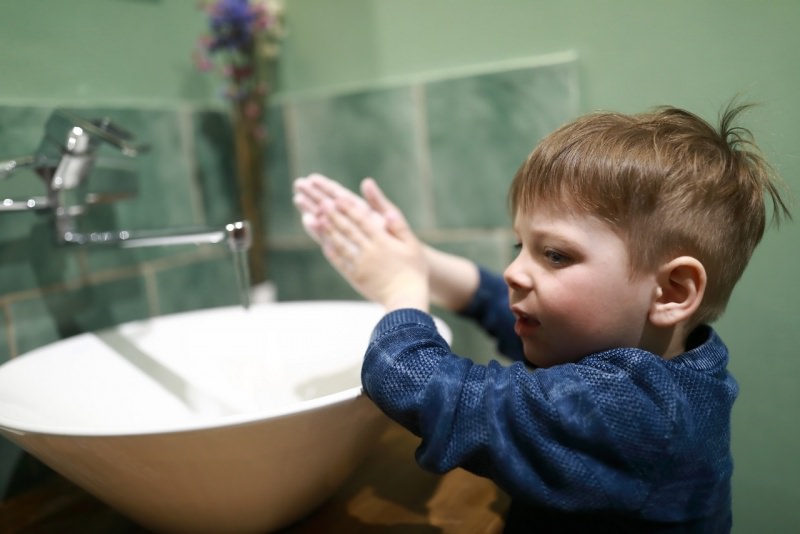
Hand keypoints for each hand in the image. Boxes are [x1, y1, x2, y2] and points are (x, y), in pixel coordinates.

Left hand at [295, 175, 428, 310]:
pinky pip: (341, 263)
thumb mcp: (412, 245)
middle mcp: (369, 251)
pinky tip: (325, 244)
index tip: (337, 198)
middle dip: (334, 216)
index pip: (362, 220)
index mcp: (383, 241)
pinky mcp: (356, 277)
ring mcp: (360, 265)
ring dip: (328, 231)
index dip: (349, 209)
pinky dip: (332, 253)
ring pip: (341, 245)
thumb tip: (388, 212)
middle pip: (348, 230)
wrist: (406, 298)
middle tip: (321, 203)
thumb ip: (399, 226)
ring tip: (317, 219)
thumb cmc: (414, 270)